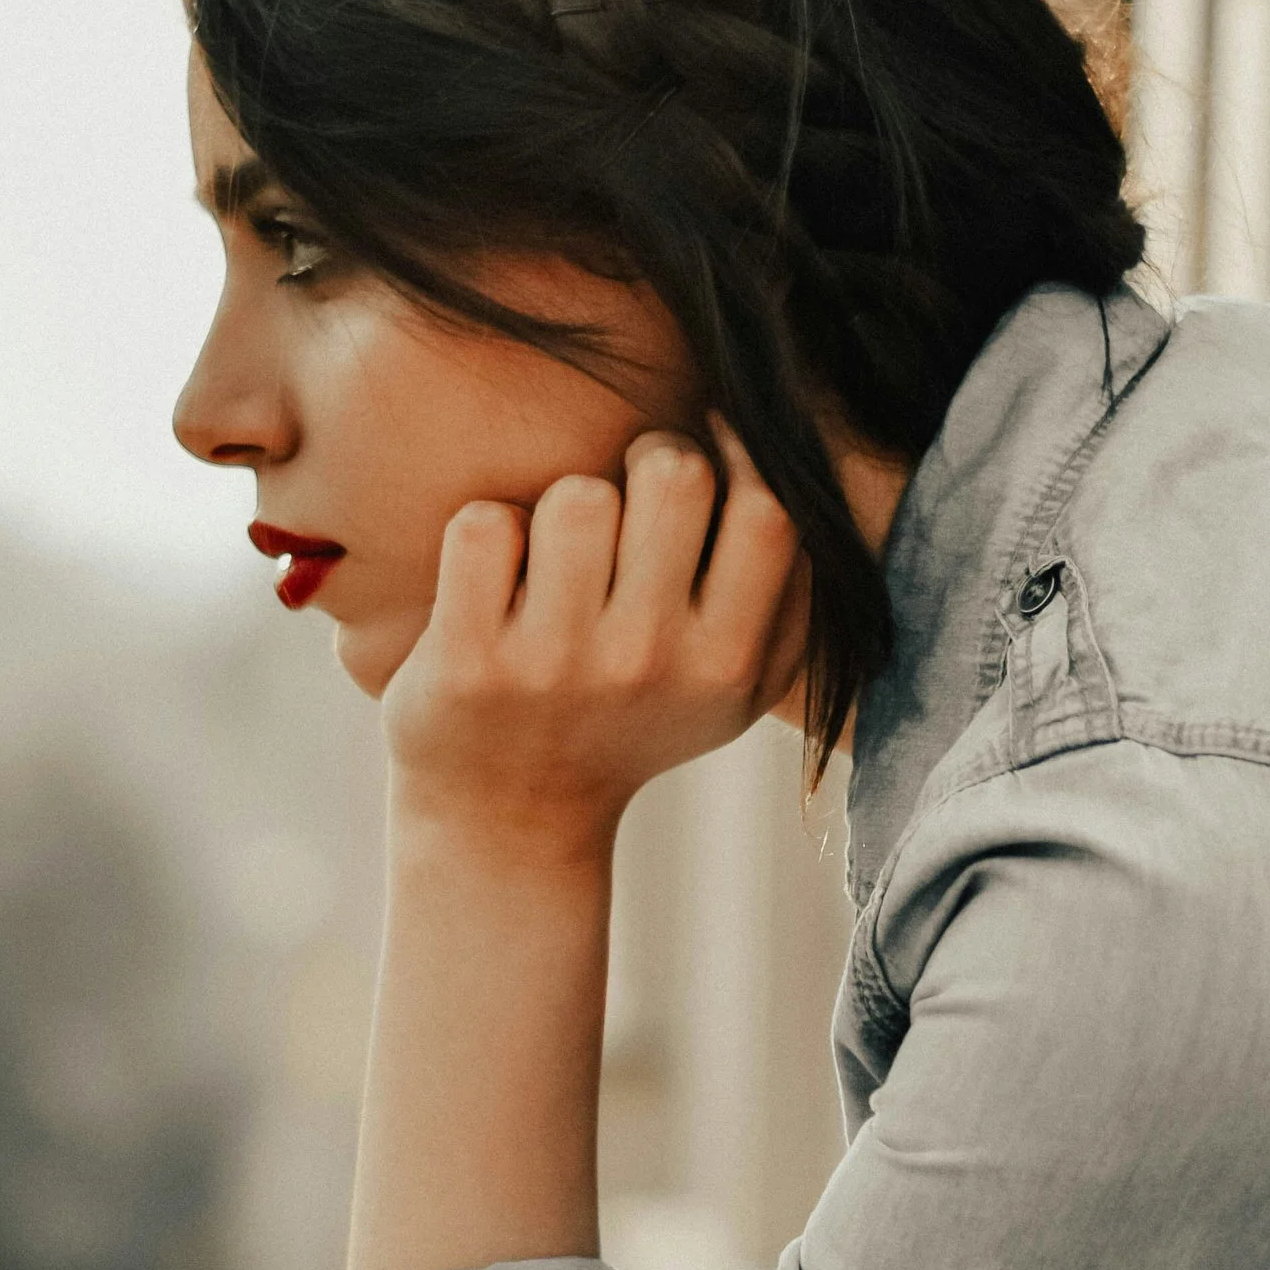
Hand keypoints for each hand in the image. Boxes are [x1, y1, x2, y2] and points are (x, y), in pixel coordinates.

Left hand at [380, 422, 806, 855]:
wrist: (514, 816)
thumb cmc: (635, 721)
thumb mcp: (737, 692)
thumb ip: (791, 598)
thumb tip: (800, 472)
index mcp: (723, 665)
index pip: (766, 514)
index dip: (738, 458)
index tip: (706, 453)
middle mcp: (646, 662)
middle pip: (676, 476)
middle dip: (650, 459)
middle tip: (627, 492)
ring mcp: (554, 661)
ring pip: (578, 495)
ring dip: (564, 503)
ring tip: (558, 549)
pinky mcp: (469, 659)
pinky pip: (484, 527)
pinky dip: (486, 533)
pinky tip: (494, 575)